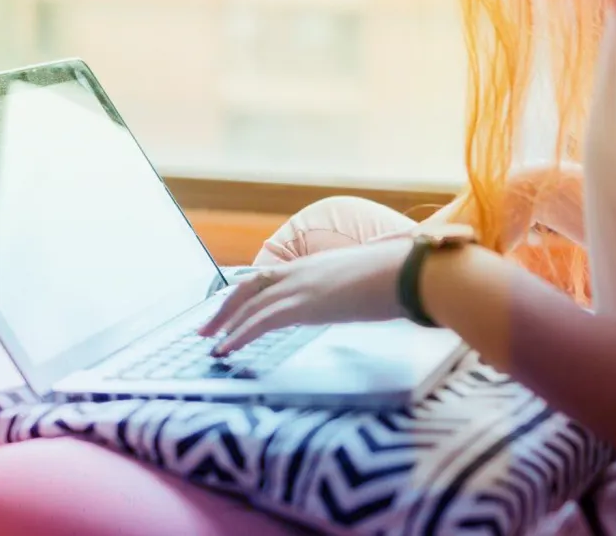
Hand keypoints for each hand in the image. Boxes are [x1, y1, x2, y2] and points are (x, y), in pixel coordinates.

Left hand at [200, 238, 413, 354]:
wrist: (408, 272)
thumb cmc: (400, 277)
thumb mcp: (366, 281)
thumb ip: (352, 290)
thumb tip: (359, 302)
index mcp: (314, 265)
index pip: (269, 277)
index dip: (246, 293)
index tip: (232, 308)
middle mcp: (301, 272)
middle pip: (249, 288)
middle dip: (225, 309)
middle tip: (206, 330)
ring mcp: (301, 287)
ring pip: (250, 305)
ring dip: (225, 325)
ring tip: (209, 344)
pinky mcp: (303, 305)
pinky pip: (260, 321)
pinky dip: (239, 336)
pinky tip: (227, 350)